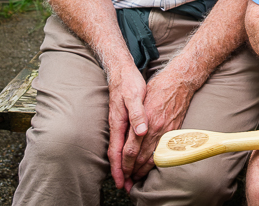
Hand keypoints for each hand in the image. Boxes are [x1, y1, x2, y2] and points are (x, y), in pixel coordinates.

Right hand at [106, 64, 147, 190]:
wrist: (122, 71)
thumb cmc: (129, 83)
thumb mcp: (135, 96)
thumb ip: (137, 114)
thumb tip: (141, 132)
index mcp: (120, 123)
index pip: (117, 152)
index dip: (120, 168)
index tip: (123, 182)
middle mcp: (118, 126)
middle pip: (117, 155)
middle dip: (121, 172)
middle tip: (126, 188)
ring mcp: (119, 123)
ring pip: (120, 149)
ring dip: (124, 165)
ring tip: (129, 178)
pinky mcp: (124, 119)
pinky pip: (123, 141)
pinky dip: (125, 153)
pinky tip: (131, 157)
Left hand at [119, 70, 195, 189]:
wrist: (180, 81)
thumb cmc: (158, 88)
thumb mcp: (140, 101)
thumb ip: (133, 120)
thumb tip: (124, 136)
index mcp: (145, 122)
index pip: (130, 150)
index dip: (123, 164)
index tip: (120, 173)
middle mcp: (156, 129)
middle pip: (141, 157)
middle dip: (132, 171)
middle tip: (126, 181)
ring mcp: (167, 131)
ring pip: (153, 157)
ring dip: (143, 169)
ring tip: (136, 177)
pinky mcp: (175, 131)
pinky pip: (164, 151)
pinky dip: (156, 161)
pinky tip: (152, 165)